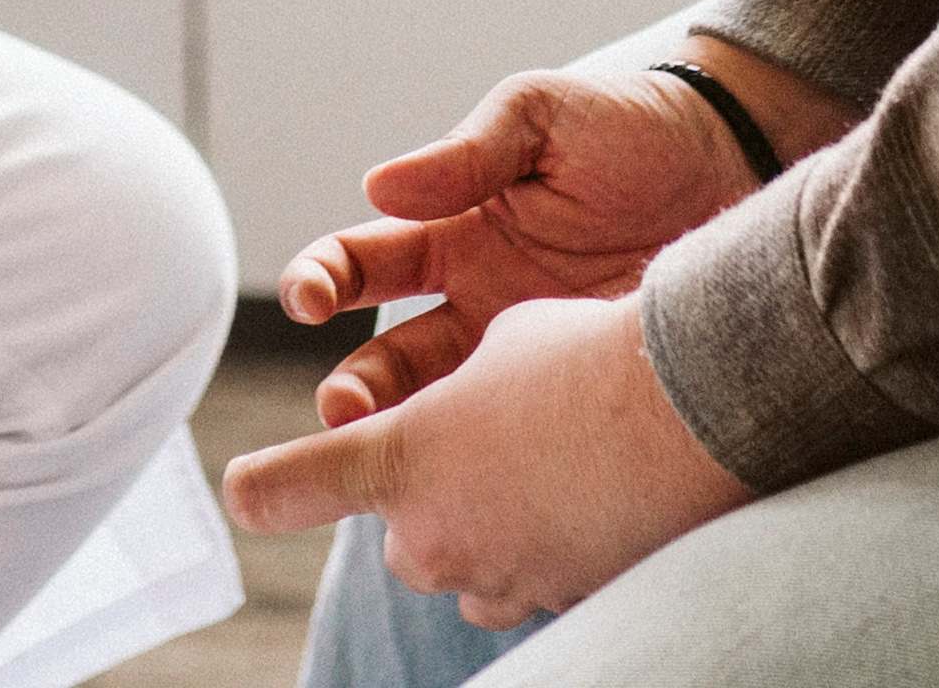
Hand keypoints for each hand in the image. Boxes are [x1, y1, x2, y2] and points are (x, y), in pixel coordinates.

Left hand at [223, 293, 748, 629]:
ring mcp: (494, 579)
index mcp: (398, 454)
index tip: (244, 492)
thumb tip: (466, 401)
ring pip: (463, 567)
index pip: (291, 487)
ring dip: (487, 530)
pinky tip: (593, 502)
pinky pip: (528, 583)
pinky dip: (545, 548)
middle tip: (478, 451)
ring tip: (547, 472)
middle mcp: (432, 533)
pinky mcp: (554, 603)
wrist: (695, 412)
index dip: (264, 490)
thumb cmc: (588, 352)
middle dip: (428, 503)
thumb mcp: (506, 336)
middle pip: (400, 538)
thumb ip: (458, 375)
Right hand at [278, 58, 773, 423]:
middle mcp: (478, 304)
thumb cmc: (632, 127)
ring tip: (399, 455)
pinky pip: (529, 440)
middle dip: (352, 392)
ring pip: (447, 418)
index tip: (311, 301)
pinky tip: (490, 478)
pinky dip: (499, 463)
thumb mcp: (542, 117)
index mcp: (453, 232)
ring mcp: (528, 358)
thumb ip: (466, 152)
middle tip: (345, 410)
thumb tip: (377, 183)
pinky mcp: (584, 393)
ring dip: (411, 441)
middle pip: (387, 365)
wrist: (741, 164)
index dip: (322, 280)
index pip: (361, 263)